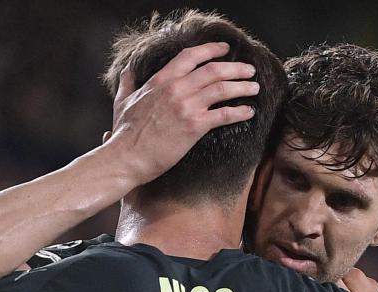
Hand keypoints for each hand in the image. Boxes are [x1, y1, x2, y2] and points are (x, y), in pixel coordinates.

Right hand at [103, 42, 259, 186]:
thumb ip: (128, 82)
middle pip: (213, 70)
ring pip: (222, 89)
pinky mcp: (195, 126)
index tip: (225, 48)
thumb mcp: (123, 100)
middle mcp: (175, 88)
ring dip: (242, 87)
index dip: (210, 49)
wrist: (126, 156)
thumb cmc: (124, 132)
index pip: (190, 56)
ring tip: (254, 88)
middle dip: (235, 68)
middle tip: (249, 70)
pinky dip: (240, 112)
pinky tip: (249, 112)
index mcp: (160, 80)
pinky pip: (224, 115)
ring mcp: (186, 106)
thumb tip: (128, 70)